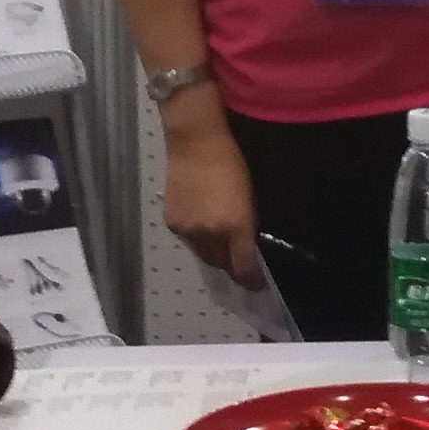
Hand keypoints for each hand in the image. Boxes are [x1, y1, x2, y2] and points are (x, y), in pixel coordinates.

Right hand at [160, 117, 260, 286]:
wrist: (195, 144)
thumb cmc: (230, 164)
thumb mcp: (248, 197)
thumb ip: (246, 226)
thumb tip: (244, 247)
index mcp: (235, 225)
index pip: (243, 266)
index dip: (251, 279)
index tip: (256, 285)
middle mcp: (210, 233)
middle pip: (221, 264)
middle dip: (231, 266)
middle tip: (237, 262)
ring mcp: (188, 230)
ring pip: (202, 254)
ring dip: (212, 252)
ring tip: (217, 240)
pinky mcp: (172, 223)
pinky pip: (188, 240)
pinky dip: (196, 237)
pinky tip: (199, 221)